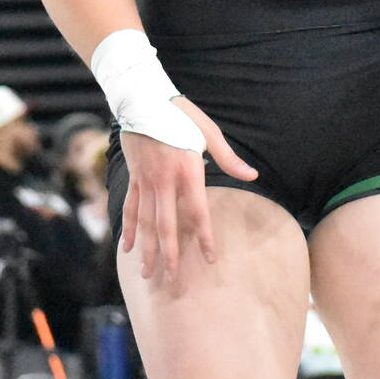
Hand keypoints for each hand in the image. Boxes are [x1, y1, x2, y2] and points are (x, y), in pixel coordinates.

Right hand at [117, 97, 255, 288]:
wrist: (142, 97)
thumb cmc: (180, 113)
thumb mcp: (208, 132)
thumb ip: (229, 158)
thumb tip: (252, 177)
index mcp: (187, 170)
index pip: (198, 212)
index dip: (204, 237)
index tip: (209, 259)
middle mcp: (164, 180)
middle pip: (166, 225)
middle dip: (169, 255)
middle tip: (170, 281)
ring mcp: (145, 180)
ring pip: (146, 222)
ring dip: (147, 249)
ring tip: (147, 273)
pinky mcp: (133, 177)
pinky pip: (130, 207)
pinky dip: (128, 228)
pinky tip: (126, 248)